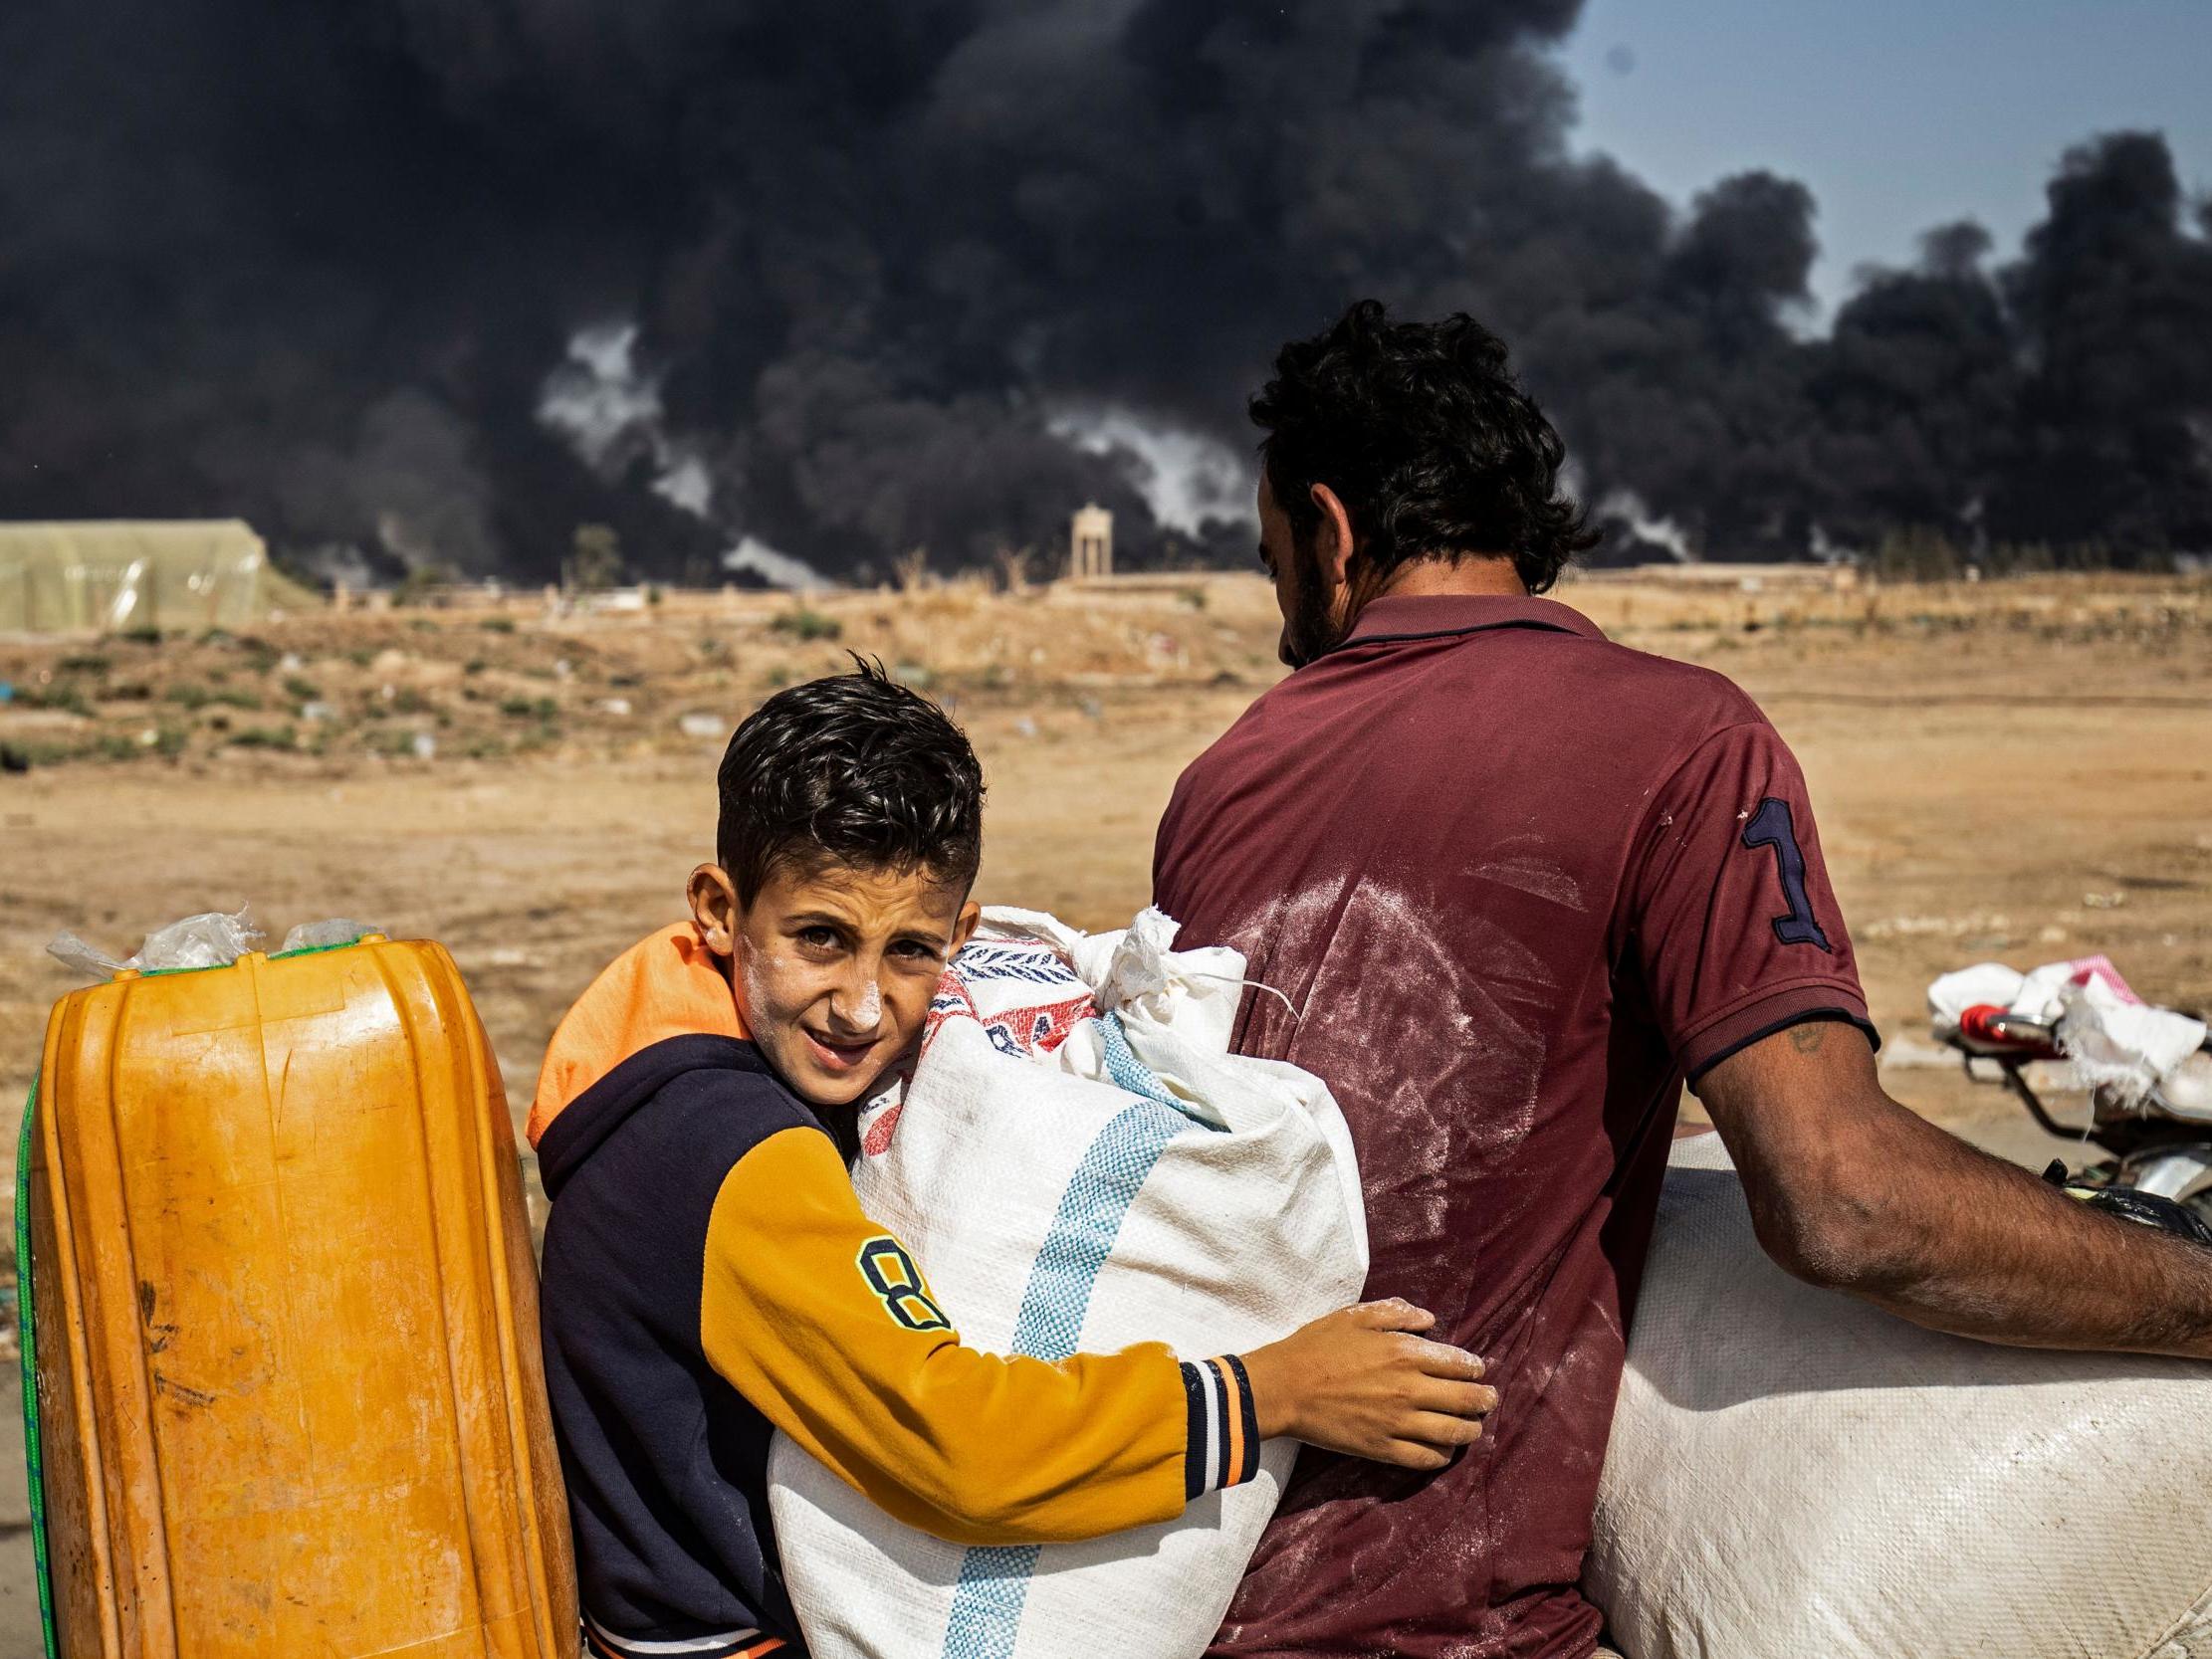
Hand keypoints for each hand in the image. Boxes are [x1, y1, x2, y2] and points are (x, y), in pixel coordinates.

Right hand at [1239, 1298, 1494, 1469]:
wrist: (1284, 1388)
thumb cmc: (1317, 1347)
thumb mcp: (1356, 1316)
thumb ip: (1397, 1313)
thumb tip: (1430, 1321)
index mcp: (1405, 1353)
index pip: (1459, 1364)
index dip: (1475, 1368)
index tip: (1478, 1370)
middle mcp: (1409, 1389)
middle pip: (1466, 1400)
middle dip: (1485, 1399)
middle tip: (1490, 1399)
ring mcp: (1398, 1423)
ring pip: (1453, 1432)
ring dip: (1471, 1429)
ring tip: (1475, 1426)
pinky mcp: (1383, 1449)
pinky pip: (1426, 1457)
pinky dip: (1443, 1455)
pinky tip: (1446, 1449)